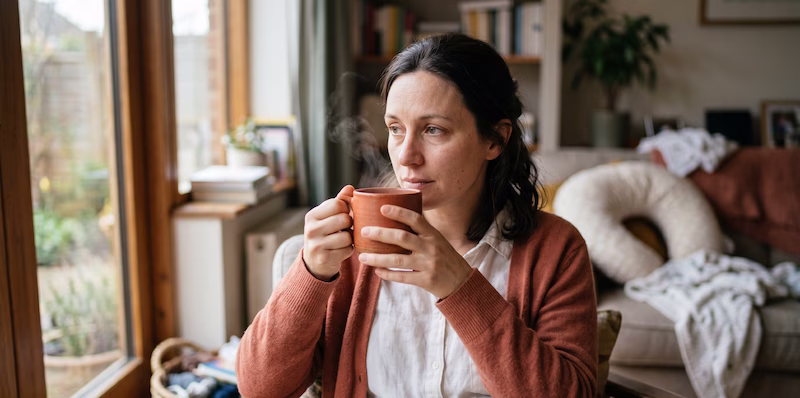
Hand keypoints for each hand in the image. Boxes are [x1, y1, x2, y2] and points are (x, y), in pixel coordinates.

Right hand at [302, 185, 354, 279]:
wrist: (314, 262)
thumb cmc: (325, 234)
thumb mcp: (328, 217)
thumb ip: (339, 201)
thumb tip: (350, 188)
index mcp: (311, 216)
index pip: (337, 203)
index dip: (346, 208)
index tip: (344, 214)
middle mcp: (311, 230)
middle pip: (344, 219)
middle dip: (350, 223)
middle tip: (346, 228)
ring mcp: (316, 245)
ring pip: (347, 236)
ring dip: (350, 238)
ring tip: (344, 239)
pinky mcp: (324, 258)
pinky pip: (348, 250)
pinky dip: (349, 250)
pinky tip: (341, 250)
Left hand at [357, 205, 472, 298]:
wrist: (462, 282)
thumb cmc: (445, 258)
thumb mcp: (438, 240)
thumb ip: (420, 232)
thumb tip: (396, 218)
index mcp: (433, 235)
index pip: (416, 219)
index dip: (399, 212)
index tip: (382, 208)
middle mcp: (431, 247)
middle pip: (402, 237)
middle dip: (381, 234)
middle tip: (364, 231)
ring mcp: (429, 264)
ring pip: (398, 260)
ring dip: (378, 258)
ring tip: (362, 256)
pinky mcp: (426, 280)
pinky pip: (403, 277)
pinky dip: (388, 274)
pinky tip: (377, 271)